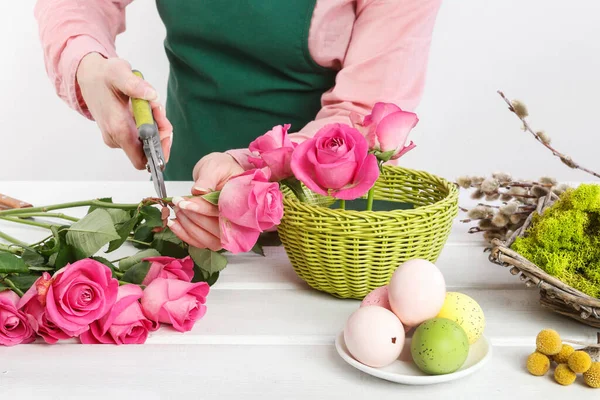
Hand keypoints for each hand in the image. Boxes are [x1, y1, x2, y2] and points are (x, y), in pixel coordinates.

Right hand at [76, 53, 172, 168]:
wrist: (88, 76)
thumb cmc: (103, 75)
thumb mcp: (118, 73)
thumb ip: (134, 85)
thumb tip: (152, 95)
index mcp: (118, 128)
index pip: (142, 160)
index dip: (159, 151)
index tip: (165, 131)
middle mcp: (116, 138)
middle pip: (148, 150)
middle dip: (160, 132)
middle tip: (157, 109)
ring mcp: (117, 137)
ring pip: (147, 141)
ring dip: (155, 124)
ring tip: (149, 103)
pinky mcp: (119, 133)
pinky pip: (141, 135)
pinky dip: (149, 123)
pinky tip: (144, 107)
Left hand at [168, 152, 244, 249]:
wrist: (218, 172)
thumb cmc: (221, 168)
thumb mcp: (215, 168)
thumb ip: (207, 179)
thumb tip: (199, 191)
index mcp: (241, 203)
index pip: (224, 212)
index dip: (203, 210)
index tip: (184, 203)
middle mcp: (237, 221)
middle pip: (218, 230)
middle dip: (194, 218)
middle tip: (179, 204)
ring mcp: (226, 230)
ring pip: (209, 241)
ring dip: (189, 227)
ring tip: (177, 210)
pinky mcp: (215, 234)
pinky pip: (201, 243)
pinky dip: (185, 235)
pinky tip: (174, 224)